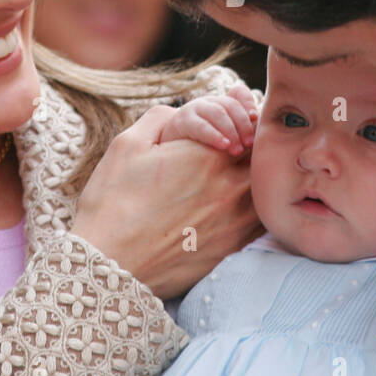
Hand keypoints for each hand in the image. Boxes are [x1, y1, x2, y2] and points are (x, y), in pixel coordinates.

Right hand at [72, 105, 263, 299]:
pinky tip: (234, 208)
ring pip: (266, 189)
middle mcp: (230, 185)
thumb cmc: (112, 203)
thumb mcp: (127, 144)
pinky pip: (262, 221)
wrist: (110, 265)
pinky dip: (256, 208)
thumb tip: (179, 111)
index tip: (236, 125)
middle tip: (237, 150)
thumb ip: (160, 118)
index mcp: (208, 154)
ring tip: (233, 180)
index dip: (245, 121)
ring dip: (258, 179)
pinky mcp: (234, 248)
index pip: (249, 127)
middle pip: (262, 158)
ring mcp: (237, 219)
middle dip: (253, 150)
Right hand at [157, 85, 257, 156]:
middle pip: (230, 106)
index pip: (238, 95)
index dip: (248, 103)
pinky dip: (213, 135)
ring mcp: (194, 109)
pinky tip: (223, 145)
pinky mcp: (182, 121)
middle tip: (250, 144)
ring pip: (217, 113)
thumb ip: (241, 133)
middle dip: (242, 124)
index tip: (256, 118)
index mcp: (221, 103)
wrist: (169, 148)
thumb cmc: (203, 146)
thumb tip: (261, 133)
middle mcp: (208, 102)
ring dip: (230, 131)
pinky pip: (200, 126)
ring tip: (237, 149)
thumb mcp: (224, 137)